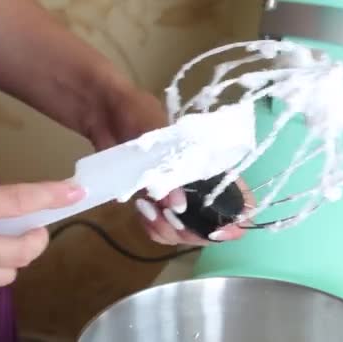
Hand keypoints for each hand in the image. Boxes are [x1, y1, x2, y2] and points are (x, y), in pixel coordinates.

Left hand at [91, 78, 249, 245]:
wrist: (103, 111)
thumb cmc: (137, 112)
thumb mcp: (157, 134)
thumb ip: (172, 168)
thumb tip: (179, 206)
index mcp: (211, 163)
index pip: (239, 200)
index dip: (234, 220)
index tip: (215, 230)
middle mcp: (199, 183)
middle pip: (211, 224)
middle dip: (192, 229)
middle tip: (168, 217)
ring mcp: (176, 195)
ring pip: (186, 230)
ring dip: (169, 229)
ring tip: (148, 210)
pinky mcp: (154, 202)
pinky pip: (162, 228)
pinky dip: (153, 227)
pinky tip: (143, 212)